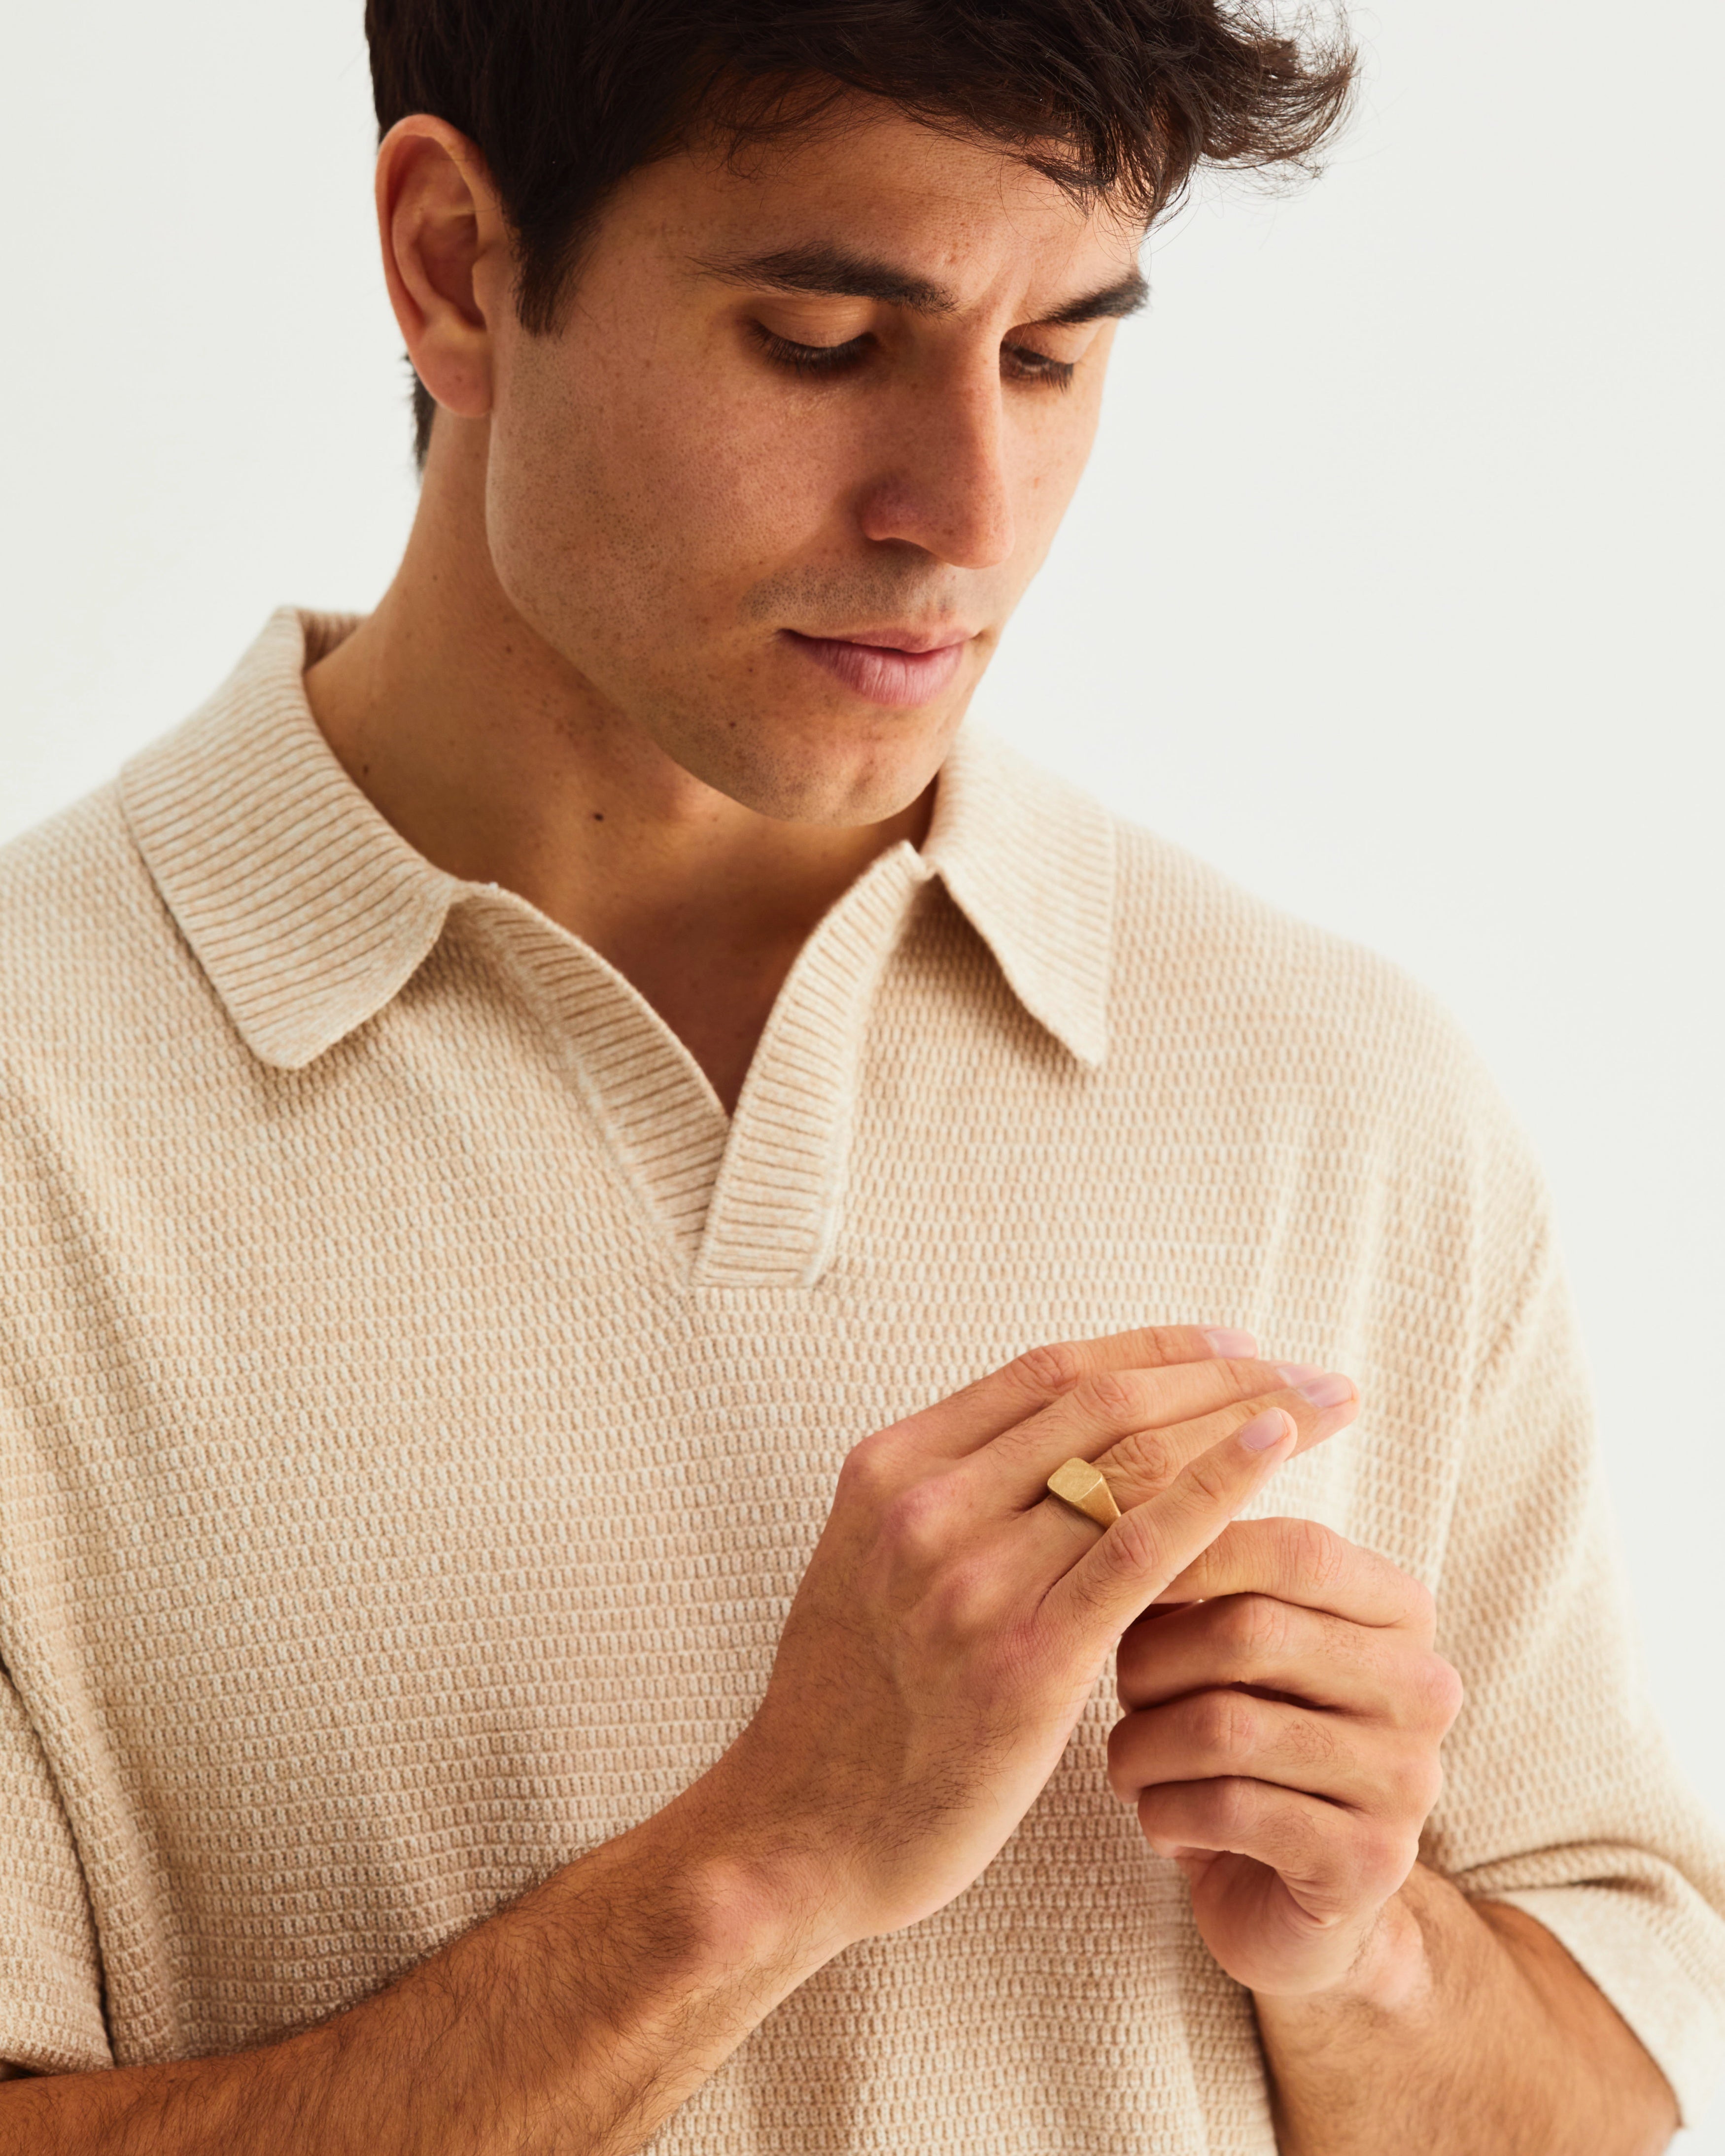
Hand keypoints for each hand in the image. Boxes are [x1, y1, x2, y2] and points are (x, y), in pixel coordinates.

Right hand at [703, 1329, 1360, 1949]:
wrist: (804, 1831)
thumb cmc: (850, 1700)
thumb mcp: (872, 1559)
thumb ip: (954, 1493)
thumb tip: (1067, 1439)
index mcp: (889, 1469)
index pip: (1047, 1373)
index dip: (1153, 1348)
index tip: (1232, 1344)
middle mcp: (926, 1510)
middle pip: (1101, 1404)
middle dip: (1217, 1371)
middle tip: (1303, 1368)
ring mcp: (972, 1584)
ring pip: (1131, 1465)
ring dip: (1243, 1420)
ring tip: (1322, 1405)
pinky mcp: (1027, 1663)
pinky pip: (1142, 1550)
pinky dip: (1216, 1487)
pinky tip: (1276, 1451)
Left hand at [1107, 1512, 1464, 1996]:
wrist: (1292, 1901)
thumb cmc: (1245, 1743)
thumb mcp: (1236, 1648)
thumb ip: (1208, 1579)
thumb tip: (1123, 1508)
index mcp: (1399, 1613)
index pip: (1297, 1549)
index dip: (1195, 1546)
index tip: (1118, 1562)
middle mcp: (1423, 1687)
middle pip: (1249, 1631)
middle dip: (1152, 1659)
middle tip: (1120, 1691)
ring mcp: (1407, 1778)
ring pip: (1226, 1726)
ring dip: (1145, 1745)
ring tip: (1127, 1761)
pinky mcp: (1372, 1862)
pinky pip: (1230, 1809)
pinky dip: (1166, 1812)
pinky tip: (1161, 1820)